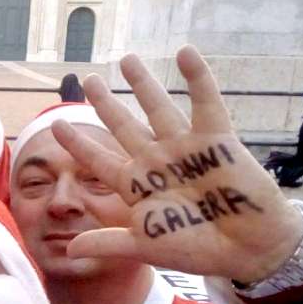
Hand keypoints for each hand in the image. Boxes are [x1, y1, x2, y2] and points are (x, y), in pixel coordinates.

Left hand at [51, 46, 302, 283]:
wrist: (246, 250)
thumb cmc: (197, 248)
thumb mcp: (145, 246)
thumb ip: (108, 243)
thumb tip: (68, 252)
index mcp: (138, 185)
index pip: (99, 160)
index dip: (78, 143)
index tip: (55, 125)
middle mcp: (157, 161)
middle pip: (124, 126)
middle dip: (105, 103)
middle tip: (87, 79)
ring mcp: (185, 148)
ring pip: (158, 108)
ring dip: (143, 83)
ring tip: (127, 58)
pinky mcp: (217, 140)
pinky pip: (205, 103)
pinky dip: (198, 78)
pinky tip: (185, 52)